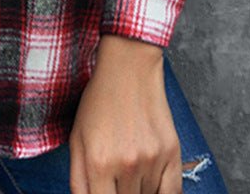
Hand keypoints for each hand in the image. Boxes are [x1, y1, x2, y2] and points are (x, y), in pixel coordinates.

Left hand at [69, 35, 182, 193]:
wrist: (129, 68)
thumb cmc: (99, 101)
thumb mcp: (77, 139)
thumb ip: (78, 181)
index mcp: (99, 163)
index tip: (106, 191)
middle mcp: (127, 164)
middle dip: (120, 193)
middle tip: (117, 177)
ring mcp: (152, 159)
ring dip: (139, 192)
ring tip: (131, 170)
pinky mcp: (172, 153)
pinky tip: (153, 185)